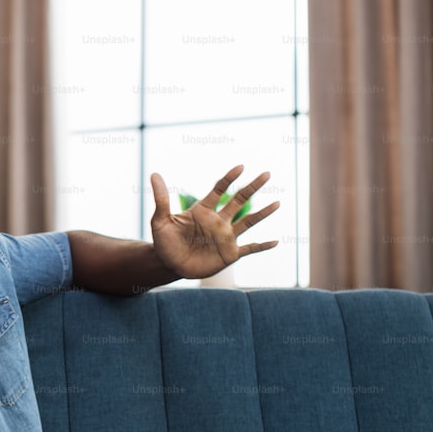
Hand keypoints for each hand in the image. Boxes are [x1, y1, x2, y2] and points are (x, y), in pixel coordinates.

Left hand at [150, 165, 278, 279]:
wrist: (168, 264)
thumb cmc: (164, 241)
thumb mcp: (160, 220)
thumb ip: (161, 198)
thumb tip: (154, 174)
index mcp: (203, 211)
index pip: (219, 190)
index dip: (229, 178)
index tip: (241, 167)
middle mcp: (218, 221)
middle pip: (239, 200)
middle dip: (252, 187)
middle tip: (267, 173)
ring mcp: (225, 237)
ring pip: (249, 222)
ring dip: (263, 213)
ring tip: (278, 203)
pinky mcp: (229, 253)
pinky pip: (250, 248)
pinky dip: (262, 245)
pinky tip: (276, 241)